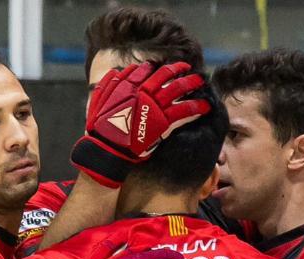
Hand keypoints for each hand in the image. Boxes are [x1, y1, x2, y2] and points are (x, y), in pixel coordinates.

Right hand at [72, 61, 210, 187]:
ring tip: (202, 82)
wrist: (108, 147)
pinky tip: (205, 106)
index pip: (146, 69)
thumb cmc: (100, 128)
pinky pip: (183, 111)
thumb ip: (108, 84)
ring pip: (178, 89)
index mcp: (128, 85)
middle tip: (188, 68)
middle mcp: (144, 91)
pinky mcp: (163, 121)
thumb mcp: (98, 100)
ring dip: (192, 84)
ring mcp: (155, 105)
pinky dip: (196, 107)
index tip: (164, 67)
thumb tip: (117, 72)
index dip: (157, 67)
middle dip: (179, 69)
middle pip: (166, 74)